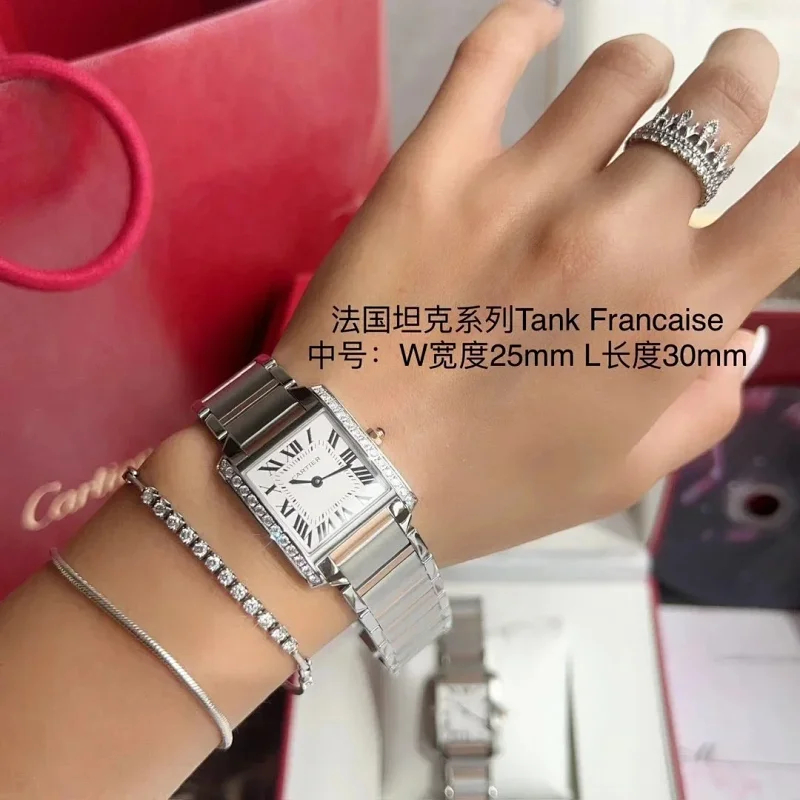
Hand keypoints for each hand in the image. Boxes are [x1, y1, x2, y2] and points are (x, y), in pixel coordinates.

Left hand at [275, 4, 792, 566]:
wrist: (352, 474)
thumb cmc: (488, 488)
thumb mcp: (618, 476)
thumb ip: (696, 407)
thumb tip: (736, 337)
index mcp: (674, 317)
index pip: (796, 204)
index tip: (790, 163)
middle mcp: (616, 235)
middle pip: (719, 104)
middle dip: (737, 81)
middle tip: (726, 77)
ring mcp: (523, 191)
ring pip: (620, 71)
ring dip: (641, 69)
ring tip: (631, 82)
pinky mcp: (436, 168)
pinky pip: (490, 56)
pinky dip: (521, 25)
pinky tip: (536, 24)